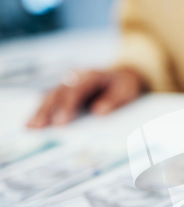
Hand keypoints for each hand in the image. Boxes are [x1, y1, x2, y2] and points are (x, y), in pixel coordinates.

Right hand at [27, 68, 144, 127]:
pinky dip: (42, 110)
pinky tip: (32, 123)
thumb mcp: (126, 91)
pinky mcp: (64, 89)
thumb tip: (99, 112)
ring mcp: (67, 81)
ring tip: (30, 127)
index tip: (61, 123)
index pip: (76, 90)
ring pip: (50, 95)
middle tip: (38, 127)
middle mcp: (76, 76)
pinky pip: (51, 99)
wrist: (123, 75)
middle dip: (47, 110)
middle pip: (58, 92)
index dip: (67, 106)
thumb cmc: (124, 85)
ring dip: (40, 111)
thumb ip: (114, 100)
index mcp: (91, 74)